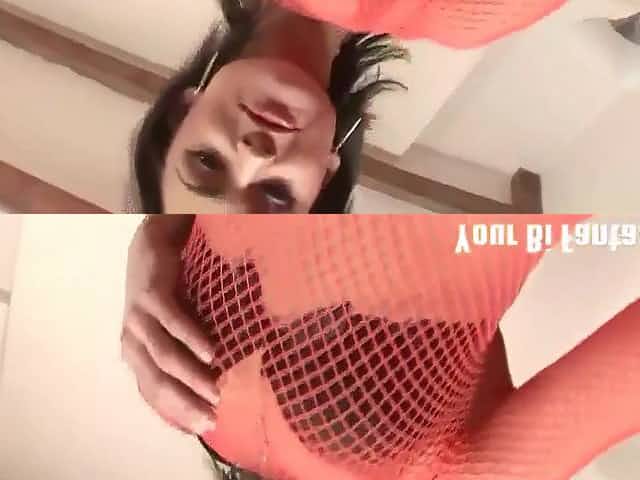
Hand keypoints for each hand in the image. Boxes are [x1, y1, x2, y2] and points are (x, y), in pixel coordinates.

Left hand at [121, 215, 219, 435]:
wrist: (151, 247)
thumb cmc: (167, 295)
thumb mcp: (170, 331)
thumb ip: (183, 357)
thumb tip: (212, 388)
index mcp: (136, 354)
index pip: (153, 394)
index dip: (176, 414)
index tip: (204, 429)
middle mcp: (132, 341)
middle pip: (156, 381)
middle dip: (184, 403)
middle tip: (212, 418)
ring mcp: (138, 318)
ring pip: (163, 356)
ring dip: (190, 377)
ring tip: (215, 390)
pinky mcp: (151, 296)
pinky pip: (171, 321)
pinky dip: (190, 338)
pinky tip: (209, 352)